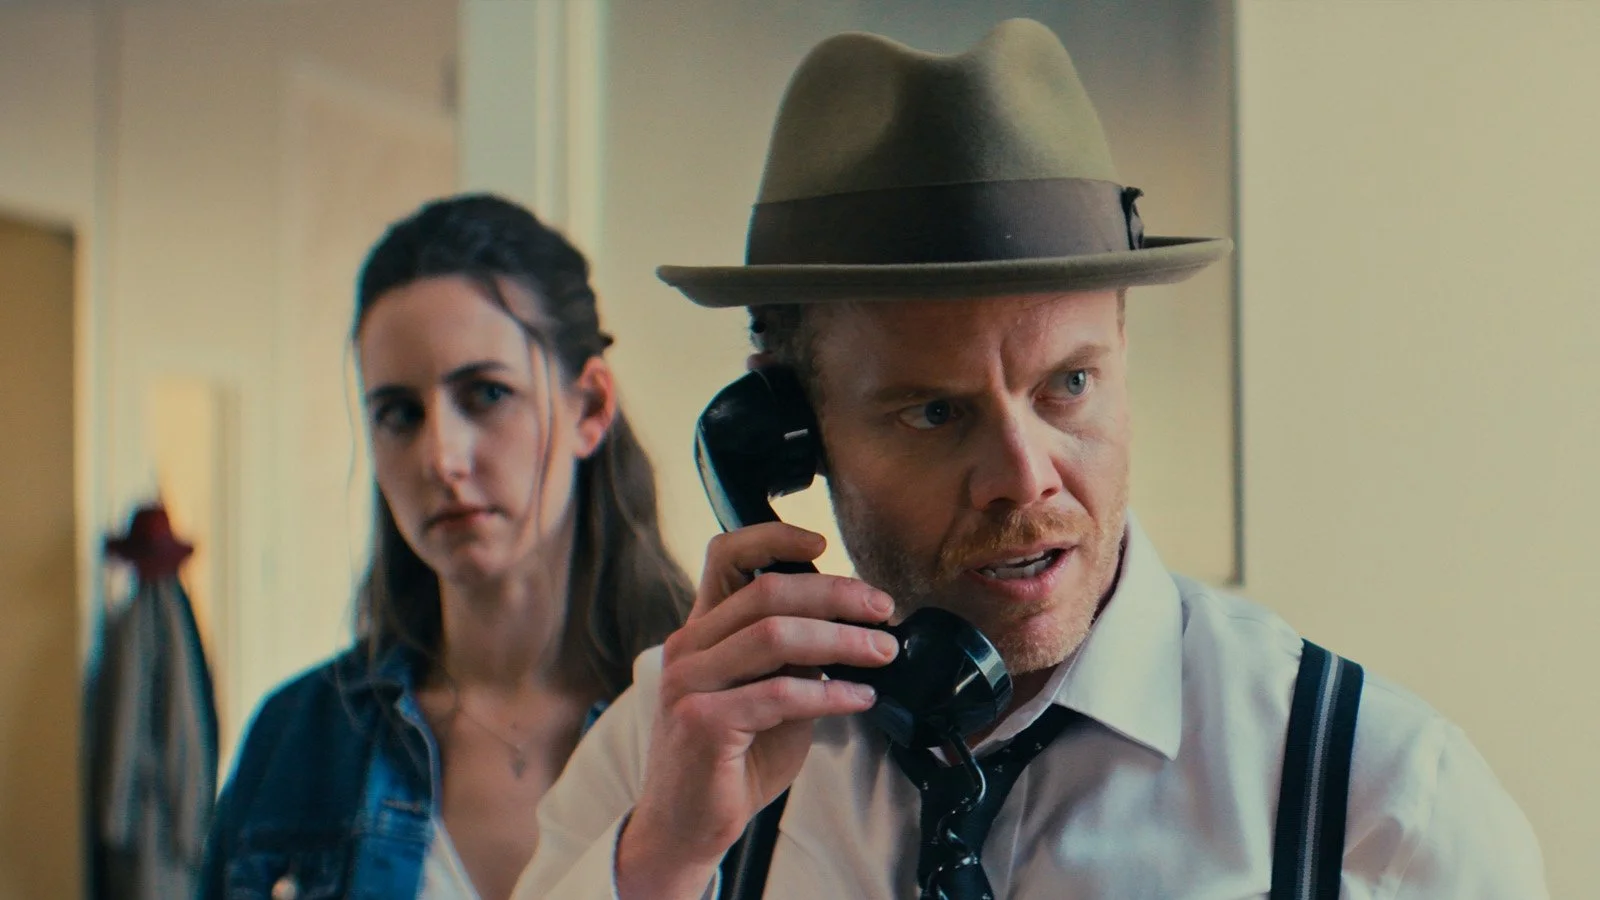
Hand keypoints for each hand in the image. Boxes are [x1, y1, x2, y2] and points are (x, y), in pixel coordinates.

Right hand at [615, 522, 897, 899]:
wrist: (686, 827)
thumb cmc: (732, 760)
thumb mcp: (768, 696)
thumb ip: (794, 660)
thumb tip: (854, 627)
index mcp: (701, 631)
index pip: (726, 556)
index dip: (773, 536)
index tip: (823, 542)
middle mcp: (688, 648)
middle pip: (766, 591)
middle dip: (836, 594)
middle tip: (883, 610)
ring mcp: (688, 683)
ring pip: (774, 635)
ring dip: (841, 639)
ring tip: (883, 652)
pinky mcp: (701, 723)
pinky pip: (779, 694)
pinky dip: (830, 693)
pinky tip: (860, 696)